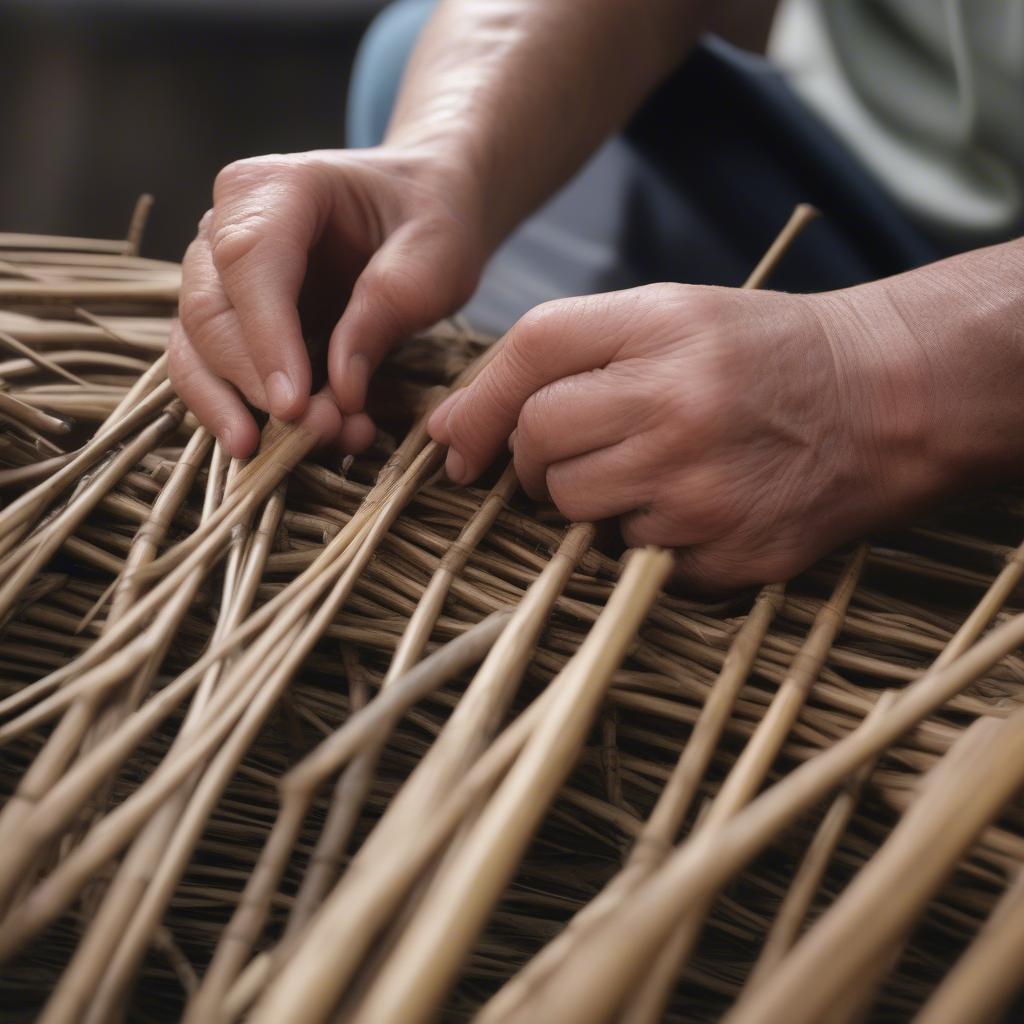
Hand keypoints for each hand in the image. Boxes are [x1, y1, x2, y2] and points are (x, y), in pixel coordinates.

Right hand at [169, 146, 485, 456]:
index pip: (248, 262)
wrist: (422, 207)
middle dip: (257, 387)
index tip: (293, 406)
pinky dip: (246, 415)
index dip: (265, 340)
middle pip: (209, 314)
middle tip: (323, 432)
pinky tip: (300, 444)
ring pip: (196, 352)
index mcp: (274, 188)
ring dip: (246, 412)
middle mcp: (225, 225)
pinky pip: (210, 373)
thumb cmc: (429, 218)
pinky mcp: (228, 320)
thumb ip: (386, 308)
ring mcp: (218, 274)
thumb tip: (342, 390)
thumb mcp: (434, 255)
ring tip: (318, 445)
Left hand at [428, 282, 961, 589]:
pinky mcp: (730, 556)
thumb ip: (559, 355)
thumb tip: (448, 431)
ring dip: (588, 503)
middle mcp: (680, 406)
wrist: (883, 401)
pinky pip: (633, 563)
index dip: (480, 406)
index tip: (462, 446)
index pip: (531, 354)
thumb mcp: (668, 318)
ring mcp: (705, 490)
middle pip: (540, 447)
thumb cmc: (756, 356)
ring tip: (647, 475)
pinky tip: (691, 509)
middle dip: (535, 462)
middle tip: (574, 456)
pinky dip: (643, 543)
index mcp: (663, 329)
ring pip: (577, 514)